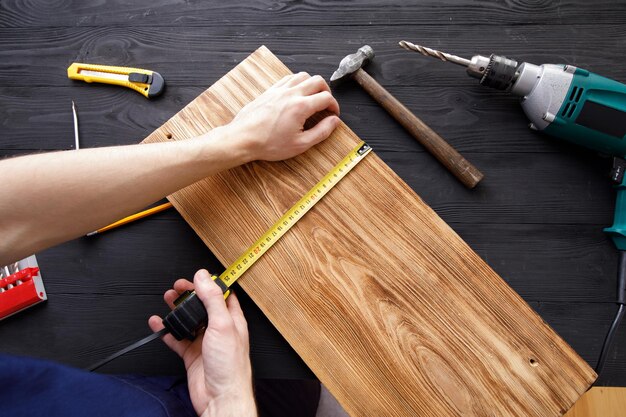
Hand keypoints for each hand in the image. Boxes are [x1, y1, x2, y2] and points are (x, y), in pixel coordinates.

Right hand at [148, 270, 255, 416]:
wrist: (221, 397)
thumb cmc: (230, 366)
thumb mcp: (222, 324)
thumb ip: (212, 298)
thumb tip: (204, 276)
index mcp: (232, 319)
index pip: (221, 294)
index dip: (210, 283)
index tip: (198, 275)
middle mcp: (219, 329)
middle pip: (202, 305)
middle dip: (189, 294)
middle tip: (177, 286)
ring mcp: (205, 341)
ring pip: (188, 320)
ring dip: (177, 309)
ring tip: (167, 299)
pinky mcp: (192, 354)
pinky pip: (176, 339)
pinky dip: (166, 331)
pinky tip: (158, 323)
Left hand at [227, 72, 340, 161]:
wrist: (243, 139)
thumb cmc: (269, 144)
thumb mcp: (300, 144)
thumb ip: (321, 132)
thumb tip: (334, 122)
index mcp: (301, 107)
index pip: (326, 98)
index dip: (334, 106)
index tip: (333, 114)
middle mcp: (291, 94)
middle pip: (317, 81)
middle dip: (326, 91)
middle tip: (326, 104)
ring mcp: (279, 90)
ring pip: (303, 75)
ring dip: (312, 84)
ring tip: (313, 97)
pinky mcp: (270, 91)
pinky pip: (288, 78)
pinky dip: (297, 82)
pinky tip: (297, 93)